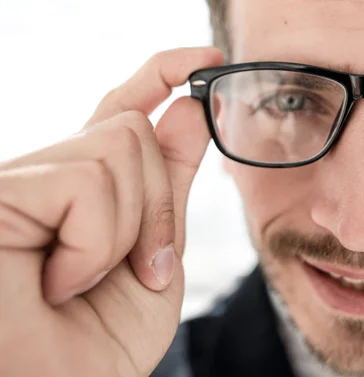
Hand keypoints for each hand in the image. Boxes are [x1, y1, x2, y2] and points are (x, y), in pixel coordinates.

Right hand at [0, 47, 222, 376]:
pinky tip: (60, 281)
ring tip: (84, 283)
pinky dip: (96, 242)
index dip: (160, 77)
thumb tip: (185, 109)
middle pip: (132, 132)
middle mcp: (46, 178)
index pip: (121, 114)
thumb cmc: (97, 346)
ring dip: (129, 231)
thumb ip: (167, 184)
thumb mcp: (154, 258)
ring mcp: (18, 181)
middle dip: (158, 207)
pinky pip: (87, 180)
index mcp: (82, 193)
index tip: (205, 59)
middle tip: (138, 271)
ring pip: (116, 148)